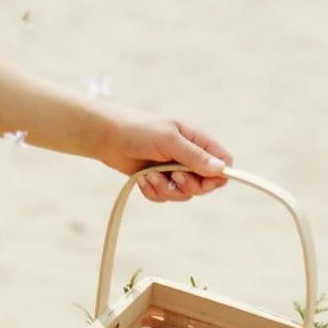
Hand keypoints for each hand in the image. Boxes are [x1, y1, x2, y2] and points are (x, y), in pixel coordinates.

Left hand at [97, 103, 231, 203]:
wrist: (105, 136)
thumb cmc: (136, 129)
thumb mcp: (168, 139)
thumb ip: (194, 155)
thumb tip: (221, 170)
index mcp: (194, 140)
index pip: (223, 162)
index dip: (218, 175)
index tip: (204, 179)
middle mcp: (187, 156)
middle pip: (206, 184)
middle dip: (189, 186)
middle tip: (174, 177)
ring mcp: (172, 169)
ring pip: (185, 194)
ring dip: (167, 189)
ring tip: (150, 175)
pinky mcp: (157, 180)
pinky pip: (166, 197)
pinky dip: (154, 191)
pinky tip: (142, 179)